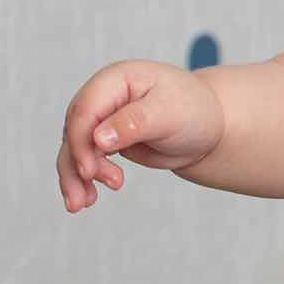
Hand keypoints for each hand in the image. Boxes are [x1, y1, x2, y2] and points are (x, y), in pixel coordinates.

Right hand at [55, 59, 223, 210]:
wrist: (209, 127)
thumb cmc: (194, 111)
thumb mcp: (170, 114)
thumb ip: (134, 123)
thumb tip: (98, 138)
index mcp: (116, 80)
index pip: (86, 110)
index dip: (81, 142)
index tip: (90, 171)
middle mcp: (103, 97)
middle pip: (74, 132)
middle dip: (76, 165)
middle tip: (88, 197)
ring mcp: (101, 120)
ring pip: (74, 150)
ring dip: (74, 178)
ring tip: (83, 204)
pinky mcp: (104, 141)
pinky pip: (85, 161)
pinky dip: (82, 180)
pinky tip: (88, 198)